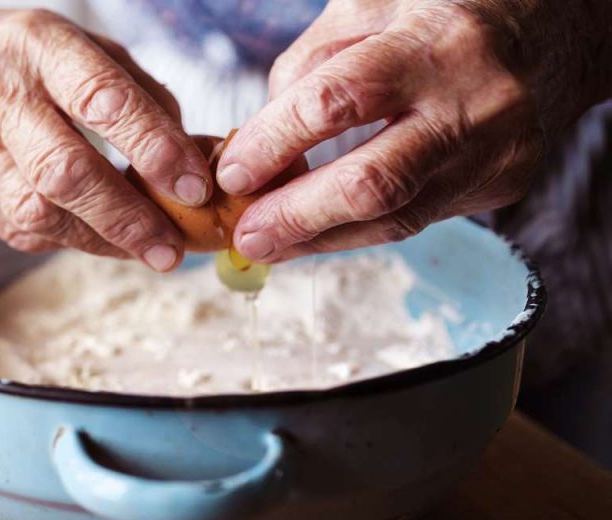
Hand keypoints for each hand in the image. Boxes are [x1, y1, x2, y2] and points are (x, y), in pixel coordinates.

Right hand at [0, 5, 212, 270]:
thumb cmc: (34, 62)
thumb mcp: (91, 53)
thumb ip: (144, 100)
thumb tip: (194, 161)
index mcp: (39, 46)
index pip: (101, 100)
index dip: (152, 148)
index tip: (194, 187)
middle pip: (63, 170)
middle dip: (126, 216)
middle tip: (171, 247)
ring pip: (37, 211)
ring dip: (101, 239)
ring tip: (147, 249)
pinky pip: (21, 229)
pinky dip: (72, 240)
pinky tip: (104, 238)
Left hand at [218, 0, 611, 262]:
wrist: (540, 33)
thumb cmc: (431, 18)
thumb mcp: (364, 13)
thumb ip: (306, 71)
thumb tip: (256, 150)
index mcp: (429, 42)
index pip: (337, 101)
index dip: (274, 142)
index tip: (232, 174)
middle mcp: (472, 101)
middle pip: (373, 181)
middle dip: (297, 216)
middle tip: (246, 233)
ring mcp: (495, 150)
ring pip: (396, 218)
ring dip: (320, 240)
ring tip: (268, 245)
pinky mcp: (503, 183)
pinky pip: (416, 220)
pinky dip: (357, 232)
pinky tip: (316, 234)